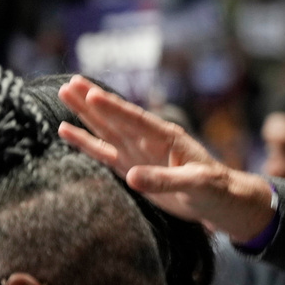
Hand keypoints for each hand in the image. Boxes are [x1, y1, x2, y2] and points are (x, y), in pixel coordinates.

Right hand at [58, 75, 274, 241]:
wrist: (220, 201)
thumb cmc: (216, 189)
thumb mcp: (197, 185)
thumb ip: (165, 180)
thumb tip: (130, 176)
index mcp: (169, 139)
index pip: (137, 120)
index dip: (115, 108)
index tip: (92, 93)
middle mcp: (149, 141)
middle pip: (117, 118)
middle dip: (93, 102)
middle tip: (69, 83)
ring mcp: (138, 153)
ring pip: (107, 130)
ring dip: (86, 114)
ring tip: (64, 93)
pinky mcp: (131, 167)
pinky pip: (104, 152)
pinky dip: (85, 142)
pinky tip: (66, 129)